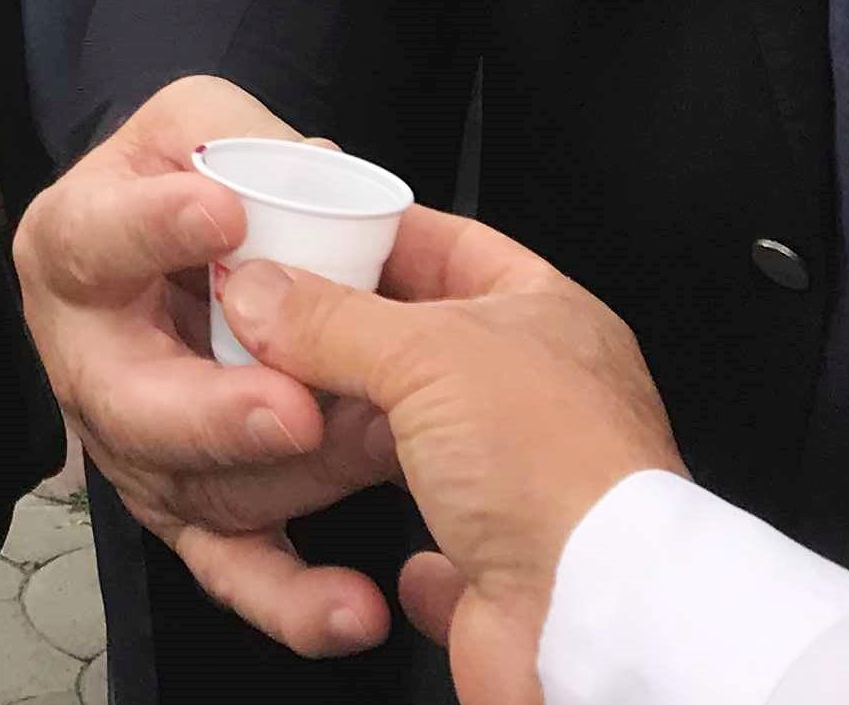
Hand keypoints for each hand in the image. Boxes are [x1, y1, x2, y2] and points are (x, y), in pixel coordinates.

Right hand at [13, 79, 396, 657]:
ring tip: (385, 440)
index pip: (94, 237)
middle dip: (216, 412)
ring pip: (194, 489)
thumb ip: (252, 148)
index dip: (151, 228)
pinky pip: (235, 571)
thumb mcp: (213, 126)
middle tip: (295, 405)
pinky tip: (352, 605)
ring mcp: (141, 441)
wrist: (256, 287)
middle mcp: (95, 350)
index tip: (222, 212)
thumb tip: (303, 184)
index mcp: (82, 240)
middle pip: (128, 404)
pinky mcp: (200, 514)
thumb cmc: (220, 189)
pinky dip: (294, 599)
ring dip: (296, 475)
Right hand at [211, 212, 685, 704]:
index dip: (377, 229)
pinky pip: (420, 536)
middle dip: (346, 333)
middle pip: (421, 340)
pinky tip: (344, 509)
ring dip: (351, 429)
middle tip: (272, 314)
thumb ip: (330, 317)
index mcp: (547, 315)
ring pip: (412, 437)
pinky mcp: (489, 562)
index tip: (310, 225)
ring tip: (285, 403)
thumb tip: (260, 291)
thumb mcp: (428, 353)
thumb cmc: (559, 474)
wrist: (588, 623)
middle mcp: (536, 394)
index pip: (451, 242)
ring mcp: (515, 481)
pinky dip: (378, 528)